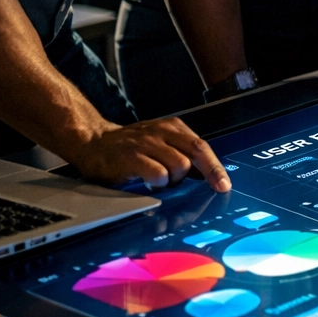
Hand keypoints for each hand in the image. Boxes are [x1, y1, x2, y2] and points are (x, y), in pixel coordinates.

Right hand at [67, 118, 230, 191]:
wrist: (93, 141)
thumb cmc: (130, 147)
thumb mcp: (159, 143)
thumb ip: (181, 154)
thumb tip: (206, 176)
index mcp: (172, 127)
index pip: (201, 146)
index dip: (215, 166)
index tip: (224, 184)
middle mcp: (162, 132)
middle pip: (196, 152)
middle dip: (210, 173)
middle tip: (216, 188)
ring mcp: (146, 143)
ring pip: (180, 165)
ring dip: (175, 179)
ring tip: (162, 181)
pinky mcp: (131, 157)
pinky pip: (158, 174)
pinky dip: (159, 183)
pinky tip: (149, 183)